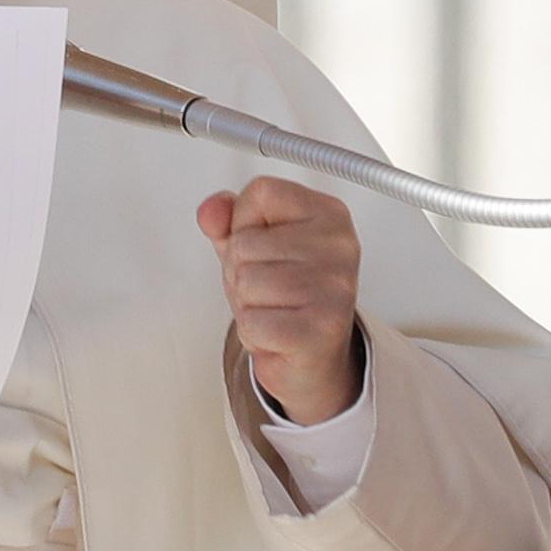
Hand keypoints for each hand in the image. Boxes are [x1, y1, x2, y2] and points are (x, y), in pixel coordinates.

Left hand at [197, 177, 362, 425]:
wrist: (313, 358)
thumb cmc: (284, 295)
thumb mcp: (251, 246)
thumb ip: (226, 220)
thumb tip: (210, 211)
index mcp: (329, 213)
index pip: (261, 192)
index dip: (244, 222)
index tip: (265, 246)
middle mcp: (340, 246)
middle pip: (245, 243)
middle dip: (241, 272)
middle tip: (269, 290)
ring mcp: (335, 288)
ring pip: (246, 282)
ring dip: (247, 305)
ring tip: (274, 310)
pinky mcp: (322, 329)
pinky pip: (252, 323)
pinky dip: (253, 334)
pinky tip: (277, 335)